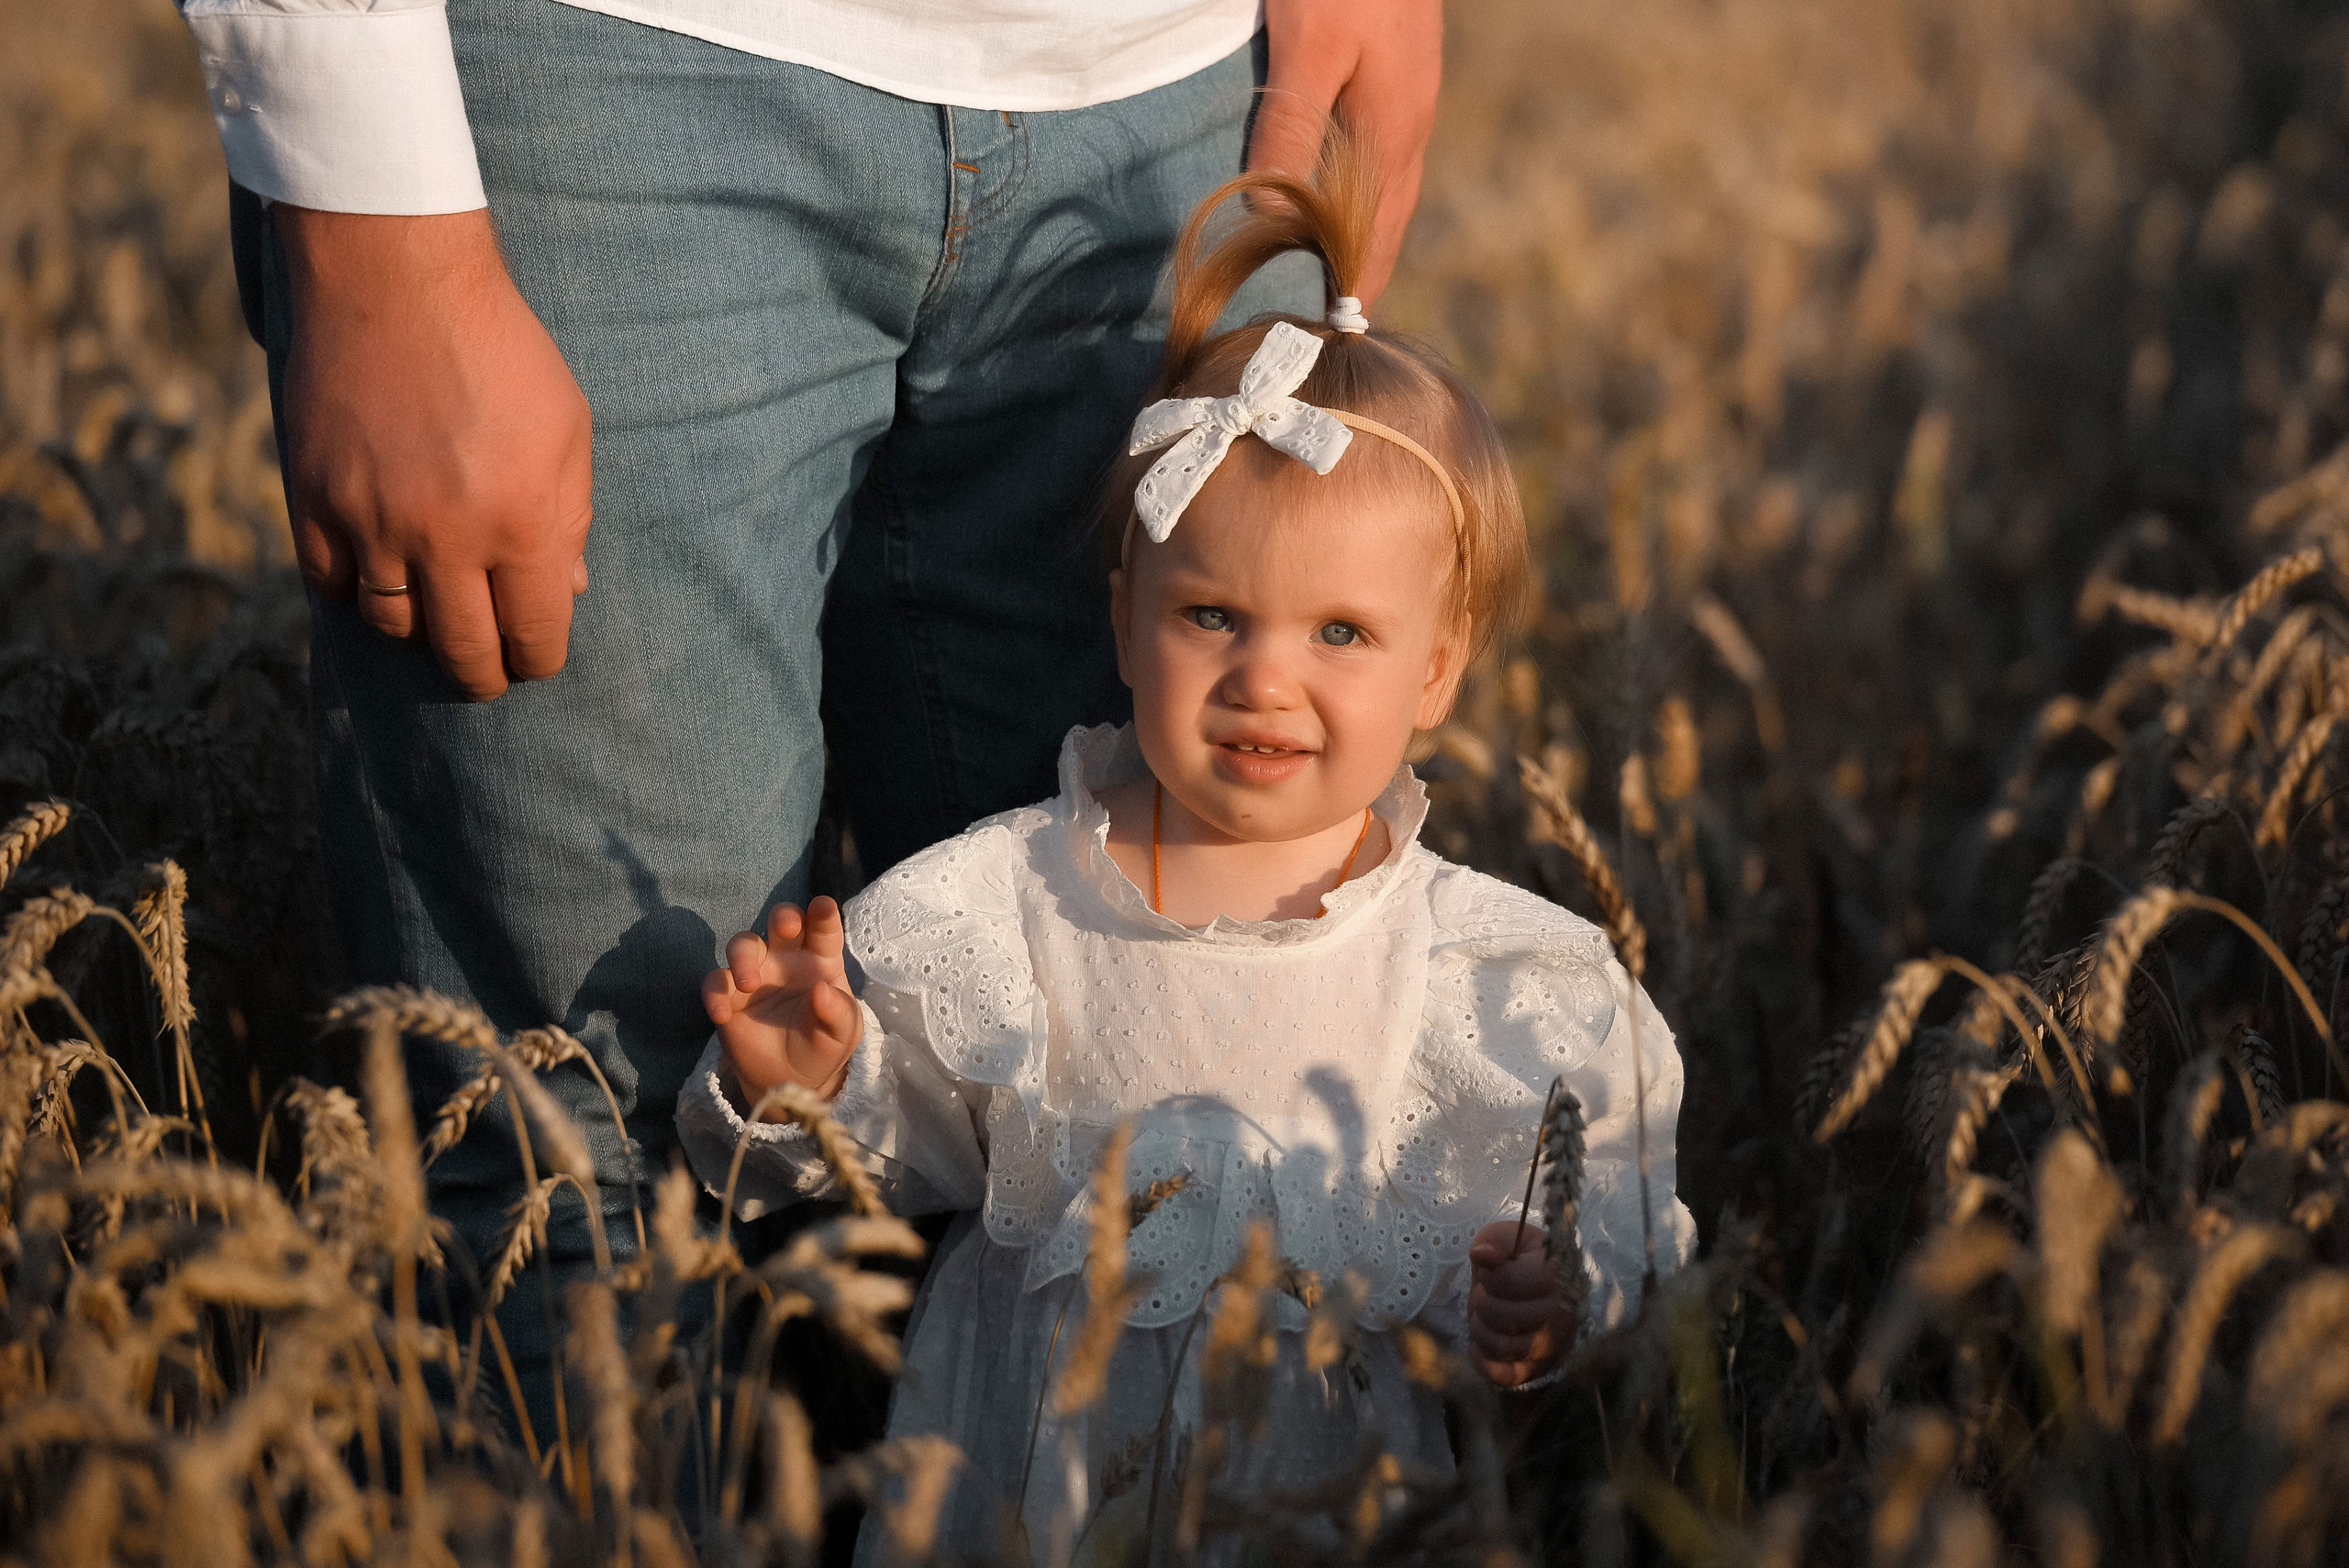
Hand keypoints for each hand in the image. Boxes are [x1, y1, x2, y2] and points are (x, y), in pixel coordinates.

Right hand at [277, 206, 592, 699]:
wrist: (395, 277)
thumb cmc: (501, 350)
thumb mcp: (566, 428)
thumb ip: (569, 517)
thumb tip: (565, 590)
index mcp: (523, 524)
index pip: (535, 635)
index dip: (538, 657)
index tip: (534, 655)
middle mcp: (447, 537)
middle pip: (464, 652)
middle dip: (484, 672)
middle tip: (489, 669)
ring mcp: (373, 522)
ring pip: (393, 626)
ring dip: (419, 631)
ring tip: (435, 617)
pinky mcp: (312, 499)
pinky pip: (331, 585)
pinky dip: (357, 593)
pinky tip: (379, 578)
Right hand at [702, 897, 863, 1106]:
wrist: (791, 1079)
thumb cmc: (824, 1044)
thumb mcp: (842, 1034)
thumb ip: (838, 1013)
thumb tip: (822, 990)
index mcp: (820, 960)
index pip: (823, 929)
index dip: (823, 915)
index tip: (823, 907)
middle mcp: (787, 959)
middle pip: (781, 921)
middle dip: (783, 917)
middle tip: (785, 928)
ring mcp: (756, 973)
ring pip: (743, 944)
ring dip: (743, 957)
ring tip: (749, 984)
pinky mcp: (729, 996)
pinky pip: (715, 983)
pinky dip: (715, 994)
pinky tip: (722, 1014)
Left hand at [1253, 0, 1444, 304]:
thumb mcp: (1308, 47)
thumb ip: (1292, 129)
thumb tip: (1274, 220)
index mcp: (1393, 133)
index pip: (1374, 239)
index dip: (1351, 290)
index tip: (1326, 342)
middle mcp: (1410, 126)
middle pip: (1388, 222)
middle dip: (1364, 274)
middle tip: (1333, 328)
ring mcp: (1410, 100)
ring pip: (1390, 189)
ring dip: (1366, 235)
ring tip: (1338, 279)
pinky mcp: (1398, 76)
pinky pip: (1381, 155)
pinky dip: (1363, 192)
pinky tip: (1343, 197)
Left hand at [1467, 1221, 1574, 1387]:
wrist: (1538, 1287)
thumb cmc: (1521, 1261)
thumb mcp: (1510, 1238)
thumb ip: (1495, 1241)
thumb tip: (1482, 1255)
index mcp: (1557, 1275)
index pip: (1509, 1282)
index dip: (1489, 1277)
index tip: (1490, 1272)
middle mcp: (1562, 1315)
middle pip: (1502, 1316)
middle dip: (1482, 1303)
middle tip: (1486, 1295)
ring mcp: (1553, 1347)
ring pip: (1502, 1347)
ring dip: (1481, 1329)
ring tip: (1485, 1316)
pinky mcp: (1539, 1370)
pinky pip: (1505, 1377)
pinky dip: (1484, 1361)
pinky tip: (1481, 1345)